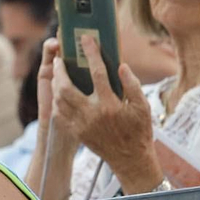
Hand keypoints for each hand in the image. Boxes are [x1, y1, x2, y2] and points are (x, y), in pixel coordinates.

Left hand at [46, 36, 156, 186]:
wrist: (130, 159)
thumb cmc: (139, 131)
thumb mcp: (143, 107)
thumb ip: (132, 85)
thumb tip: (121, 66)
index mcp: (110, 105)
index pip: (97, 73)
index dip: (91, 53)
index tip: (86, 39)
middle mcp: (93, 114)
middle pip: (67, 87)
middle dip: (60, 71)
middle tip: (60, 60)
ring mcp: (82, 125)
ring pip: (60, 101)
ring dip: (57, 85)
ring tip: (59, 74)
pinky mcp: (77, 133)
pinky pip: (60, 114)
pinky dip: (58, 102)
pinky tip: (60, 94)